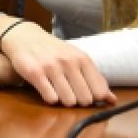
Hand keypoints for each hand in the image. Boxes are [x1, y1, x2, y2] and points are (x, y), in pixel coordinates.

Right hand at [0, 22, 115, 106]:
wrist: (24, 36)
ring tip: (58, 91)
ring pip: (68, 101)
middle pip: (85, 99)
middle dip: (78, 101)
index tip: (86, 94)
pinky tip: (47, 90)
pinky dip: (50, 99)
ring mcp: (51, 67)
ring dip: (64, 101)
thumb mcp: (77, 59)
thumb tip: (112, 100)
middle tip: (70, 93)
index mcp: (82, 58)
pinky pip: (51, 98)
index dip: (94, 98)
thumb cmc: (54, 50)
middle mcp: (68, 62)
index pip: (99, 91)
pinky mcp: (35, 73)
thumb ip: (95, 79)